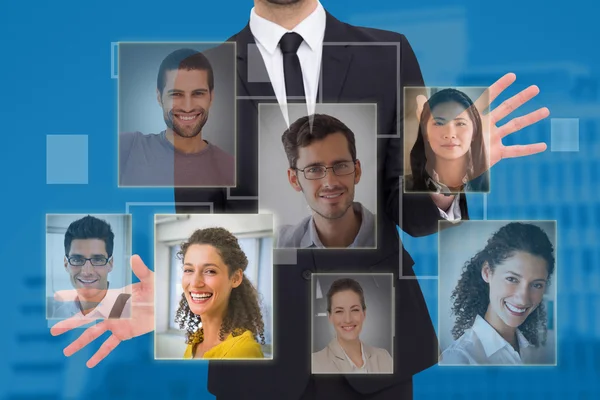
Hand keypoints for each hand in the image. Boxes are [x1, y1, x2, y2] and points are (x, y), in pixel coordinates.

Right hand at [50, 255, 154, 367]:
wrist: (165, 307)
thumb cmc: (157, 291)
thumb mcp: (149, 280)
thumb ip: (140, 270)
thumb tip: (134, 256)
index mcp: (112, 297)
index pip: (89, 296)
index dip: (73, 296)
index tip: (57, 296)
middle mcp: (110, 311)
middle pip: (85, 318)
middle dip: (70, 324)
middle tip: (54, 330)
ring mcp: (115, 323)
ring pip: (93, 334)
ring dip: (79, 342)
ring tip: (66, 352)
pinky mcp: (123, 333)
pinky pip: (109, 345)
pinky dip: (99, 354)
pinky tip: (89, 363)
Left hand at [416, 73, 549, 166]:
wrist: (445, 166)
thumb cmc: (439, 145)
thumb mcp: (432, 126)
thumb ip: (426, 110)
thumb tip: (417, 96)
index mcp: (474, 117)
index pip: (488, 98)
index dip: (499, 87)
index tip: (512, 76)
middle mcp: (487, 125)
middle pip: (507, 108)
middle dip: (520, 98)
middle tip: (535, 88)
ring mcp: (493, 139)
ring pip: (515, 125)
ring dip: (530, 118)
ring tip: (545, 110)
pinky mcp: (496, 153)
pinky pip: (516, 150)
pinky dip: (529, 149)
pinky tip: (543, 146)